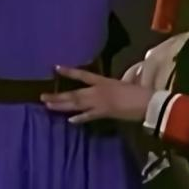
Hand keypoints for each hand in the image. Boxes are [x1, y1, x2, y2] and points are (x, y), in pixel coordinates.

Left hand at [40, 66, 154, 124]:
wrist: (147, 102)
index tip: (56, 67)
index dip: (69, 71)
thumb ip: (117, 84)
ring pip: (77, 104)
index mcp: (104, 81)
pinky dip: (80, 118)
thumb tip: (117, 85)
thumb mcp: (126, 84)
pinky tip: (70, 120)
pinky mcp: (104, 113)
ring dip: (62, 106)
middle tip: (42, 98)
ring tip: (49, 106)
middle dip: (58, 96)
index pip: (83, 75)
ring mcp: (100, 102)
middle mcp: (98, 91)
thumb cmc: (139, 91)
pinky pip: (89, 116)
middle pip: (74, 93)